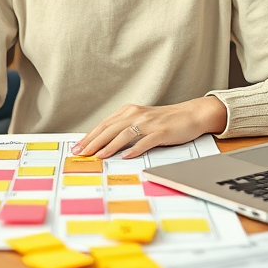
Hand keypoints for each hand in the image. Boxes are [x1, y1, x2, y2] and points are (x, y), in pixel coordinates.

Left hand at [73, 96, 227, 159]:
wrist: (190, 114)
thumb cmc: (165, 120)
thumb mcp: (141, 120)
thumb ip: (124, 128)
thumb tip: (103, 143)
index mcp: (129, 111)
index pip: (104, 124)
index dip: (89, 136)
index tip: (77, 147)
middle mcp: (136, 114)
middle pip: (110, 128)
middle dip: (93, 142)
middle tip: (81, 154)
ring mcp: (149, 123)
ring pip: (124, 134)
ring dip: (110, 146)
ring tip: (99, 156)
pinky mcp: (161, 131)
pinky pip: (146, 141)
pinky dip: (135, 148)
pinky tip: (126, 156)